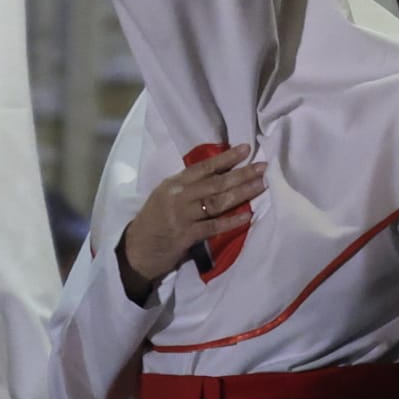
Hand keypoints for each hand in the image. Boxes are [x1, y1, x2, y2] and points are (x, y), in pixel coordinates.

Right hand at [119, 144, 265, 299]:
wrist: (135, 250)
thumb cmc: (153, 221)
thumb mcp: (166, 197)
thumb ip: (188, 187)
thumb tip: (219, 175)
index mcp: (173, 184)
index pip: (203, 167)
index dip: (226, 158)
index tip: (246, 149)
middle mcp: (177, 197)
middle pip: (215, 183)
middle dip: (241, 174)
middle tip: (263, 167)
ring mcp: (181, 216)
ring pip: (216, 202)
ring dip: (241, 193)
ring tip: (260, 186)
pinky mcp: (185, 236)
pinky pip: (213, 226)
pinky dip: (231, 221)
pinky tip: (247, 216)